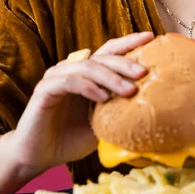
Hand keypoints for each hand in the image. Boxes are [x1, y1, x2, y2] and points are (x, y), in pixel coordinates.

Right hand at [10, 32, 153, 170]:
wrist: (40, 156)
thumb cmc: (72, 139)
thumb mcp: (104, 124)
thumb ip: (120, 112)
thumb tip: (154, 108)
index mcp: (88, 74)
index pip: (110, 51)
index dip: (129, 42)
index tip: (151, 37)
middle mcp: (72, 69)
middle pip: (102, 56)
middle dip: (125, 62)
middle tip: (143, 72)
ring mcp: (57, 77)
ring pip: (88, 67)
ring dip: (111, 77)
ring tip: (129, 91)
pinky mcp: (45, 89)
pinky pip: (70, 81)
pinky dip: (89, 87)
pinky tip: (103, 98)